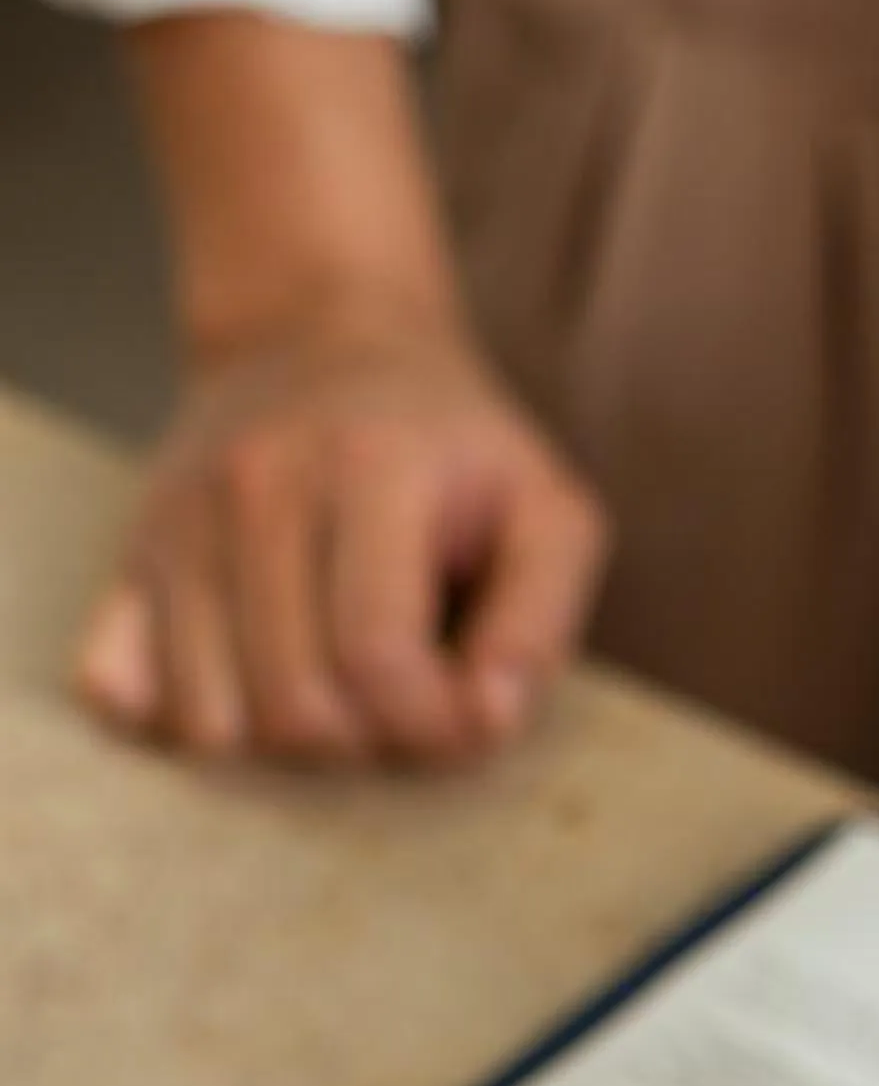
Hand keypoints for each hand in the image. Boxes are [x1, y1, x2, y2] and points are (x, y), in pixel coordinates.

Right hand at [74, 306, 606, 766]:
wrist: (321, 340)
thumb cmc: (453, 452)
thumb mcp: (548, 511)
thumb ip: (539, 626)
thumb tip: (486, 722)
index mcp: (368, 467)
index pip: (378, 660)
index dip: (431, 727)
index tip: (464, 715)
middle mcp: (253, 485)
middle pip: (295, 707)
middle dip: (368, 744)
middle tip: (403, 702)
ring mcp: (178, 522)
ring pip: (210, 723)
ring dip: (286, 745)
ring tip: (336, 689)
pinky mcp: (132, 556)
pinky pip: (123, 691)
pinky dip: (189, 716)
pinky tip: (251, 682)